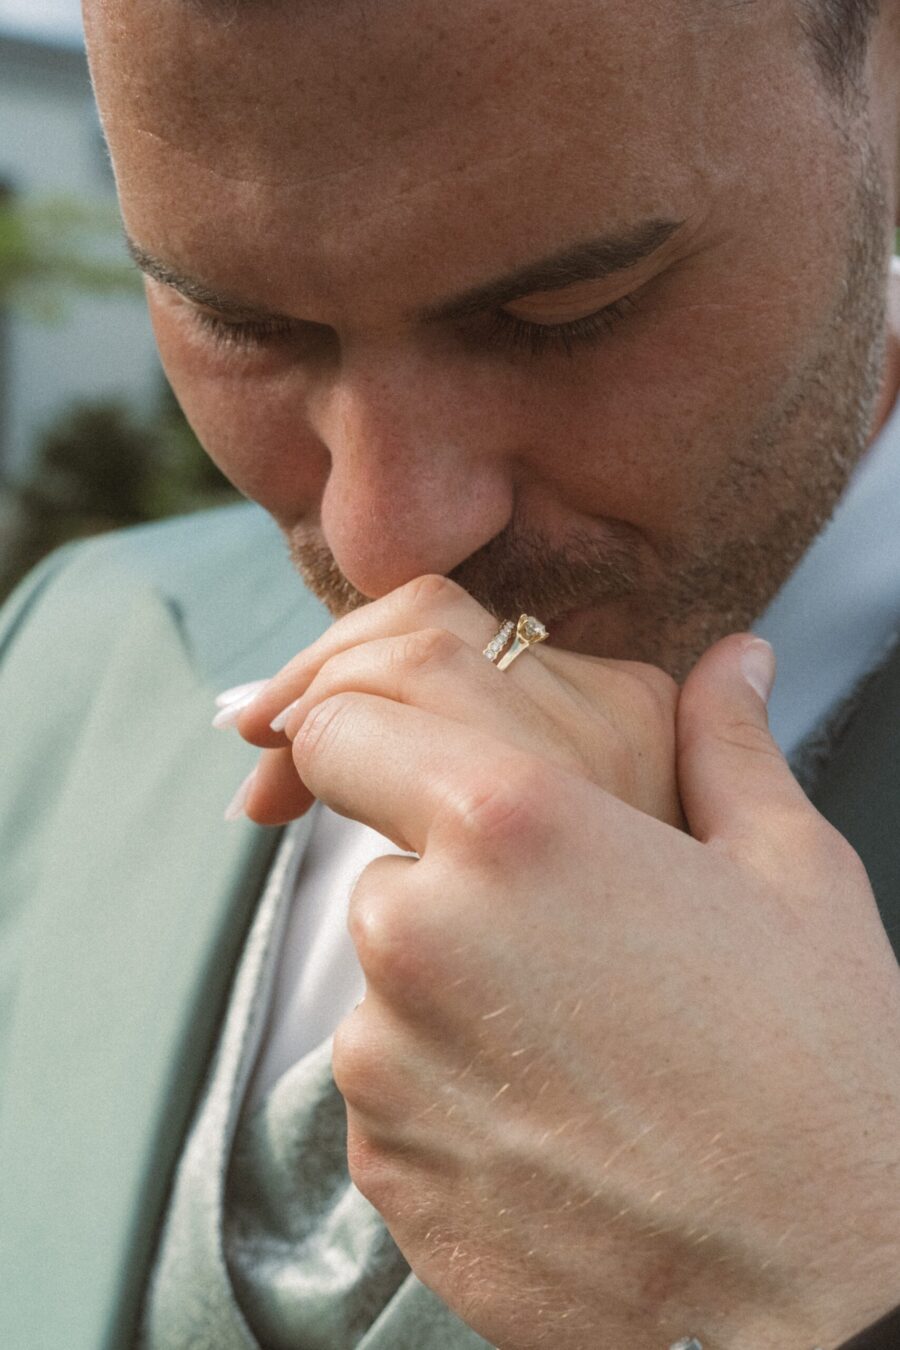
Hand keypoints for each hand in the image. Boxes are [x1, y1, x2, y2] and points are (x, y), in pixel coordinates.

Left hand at [247, 613, 898, 1348]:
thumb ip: (728, 744)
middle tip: (575, 949)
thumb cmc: (819, 1066)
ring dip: (458, 1001)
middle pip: (386, 871)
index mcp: (509, 824)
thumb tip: (736, 661)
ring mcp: (388, 1060)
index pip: (343, 731)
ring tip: (582, 1053)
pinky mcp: (385, 1165)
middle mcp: (419, 930)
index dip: (369, 740)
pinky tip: (559, 1125)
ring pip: (390, 988)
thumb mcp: (790, 870)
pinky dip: (450, 1094)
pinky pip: (392, 1092)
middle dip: (458, 893)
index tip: (407, 770)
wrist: (822, 1291)